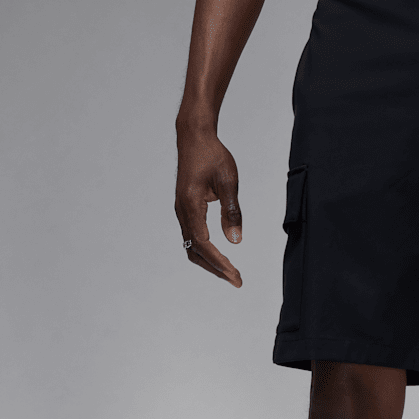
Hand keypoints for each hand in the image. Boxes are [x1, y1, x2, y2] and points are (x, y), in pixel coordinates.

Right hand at [174, 127, 243, 286]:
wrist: (194, 137)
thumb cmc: (212, 155)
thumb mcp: (229, 182)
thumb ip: (232, 211)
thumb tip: (235, 241)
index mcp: (190, 204)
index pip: (204, 243)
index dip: (219, 262)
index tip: (235, 275)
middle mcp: (182, 211)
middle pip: (195, 251)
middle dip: (215, 268)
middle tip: (237, 281)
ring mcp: (181, 211)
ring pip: (192, 246)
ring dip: (210, 262)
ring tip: (230, 273)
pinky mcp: (185, 209)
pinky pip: (193, 237)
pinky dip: (206, 251)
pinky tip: (219, 257)